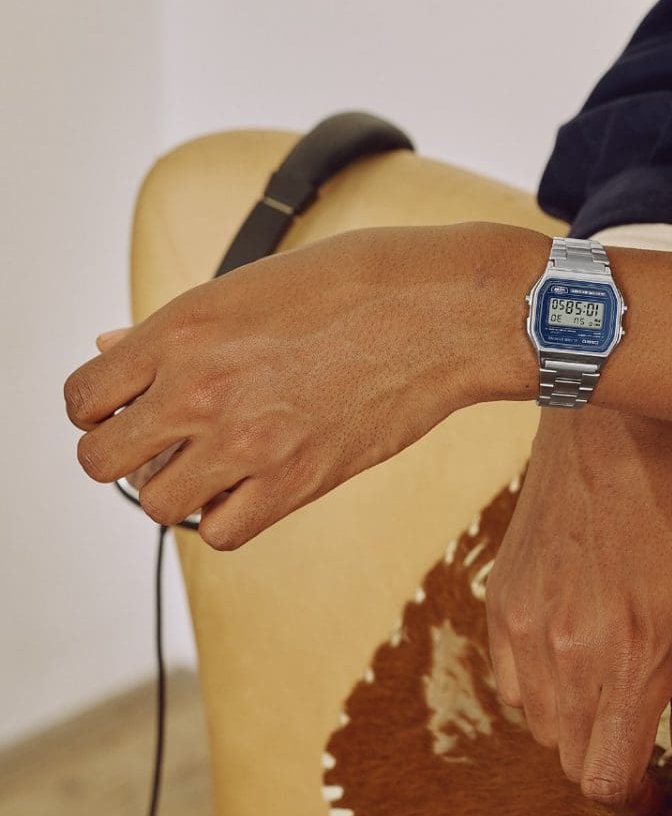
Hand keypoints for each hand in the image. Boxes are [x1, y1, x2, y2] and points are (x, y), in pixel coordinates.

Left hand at [65, 223, 543, 547]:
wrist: (444, 311)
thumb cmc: (361, 283)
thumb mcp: (254, 284)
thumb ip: (177, 327)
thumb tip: (110, 346)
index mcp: (183, 328)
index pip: (84, 397)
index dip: (101, 408)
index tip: (132, 409)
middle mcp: (199, 387)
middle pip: (101, 461)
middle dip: (128, 454)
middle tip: (169, 441)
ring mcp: (245, 440)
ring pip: (156, 504)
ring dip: (178, 488)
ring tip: (218, 463)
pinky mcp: (295, 482)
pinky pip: (220, 532)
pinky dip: (228, 515)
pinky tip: (256, 483)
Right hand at [485, 407, 671, 815]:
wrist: (618, 418)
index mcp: (632, 654)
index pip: (608, 780)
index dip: (637, 804)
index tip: (662, 791)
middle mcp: (566, 650)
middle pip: (573, 761)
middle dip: (616, 759)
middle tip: (652, 723)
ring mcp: (524, 623)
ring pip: (541, 726)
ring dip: (581, 722)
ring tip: (619, 672)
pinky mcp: (502, 597)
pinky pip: (511, 681)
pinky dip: (543, 686)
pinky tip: (578, 644)